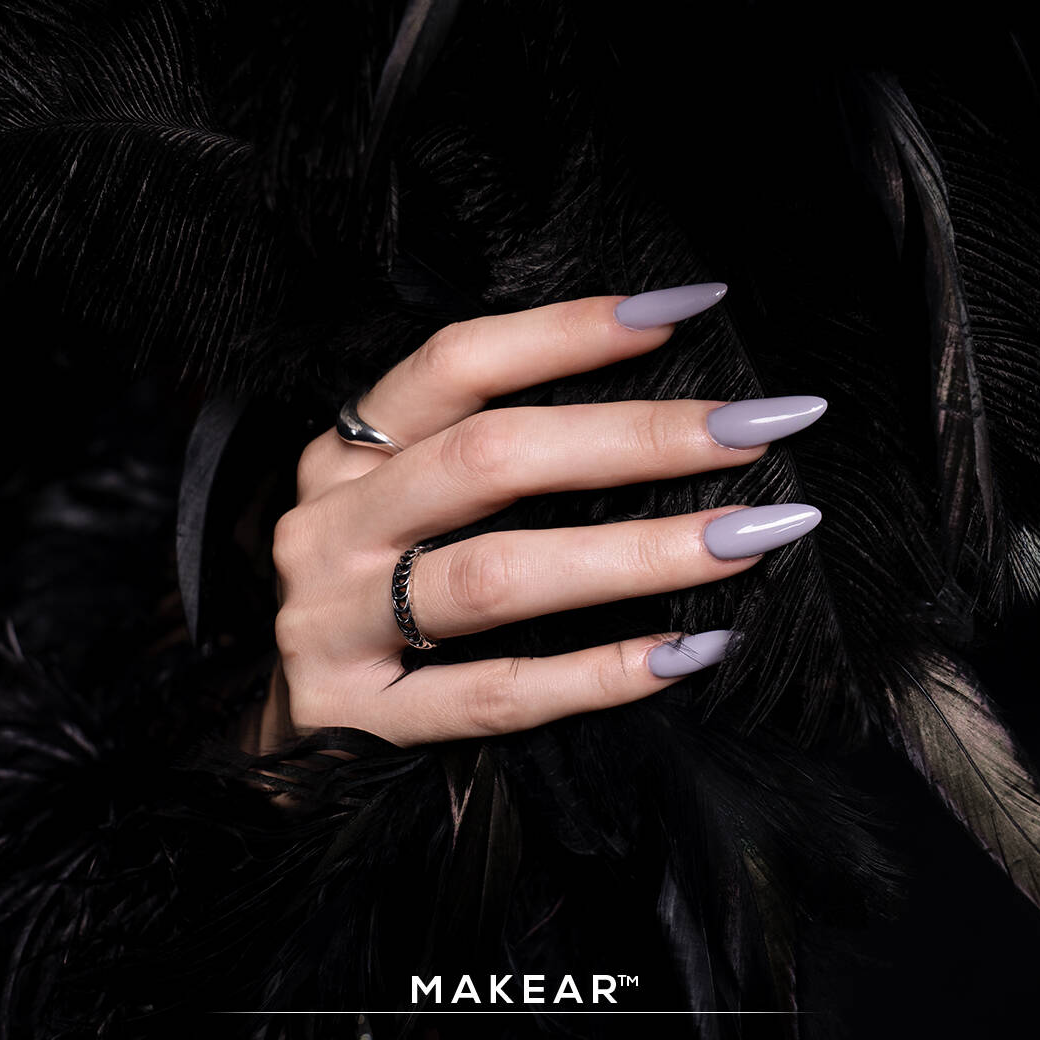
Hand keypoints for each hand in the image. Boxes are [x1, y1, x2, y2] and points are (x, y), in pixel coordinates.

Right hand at [265, 285, 824, 748]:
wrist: (284, 731)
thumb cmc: (371, 592)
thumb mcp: (399, 503)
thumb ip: (482, 462)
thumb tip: (656, 419)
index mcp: (344, 456)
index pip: (457, 365)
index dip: (568, 331)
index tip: (687, 308)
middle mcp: (330, 525)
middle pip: (488, 458)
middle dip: (634, 438)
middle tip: (756, 430)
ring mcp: (333, 624)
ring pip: (495, 574)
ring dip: (635, 552)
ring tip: (747, 536)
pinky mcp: (358, 720)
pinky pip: (491, 694)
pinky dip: (594, 672)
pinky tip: (684, 653)